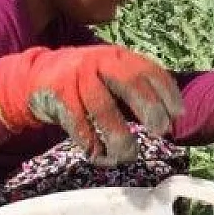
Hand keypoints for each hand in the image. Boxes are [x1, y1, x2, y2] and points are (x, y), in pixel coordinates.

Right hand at [0, 45, 182, 164]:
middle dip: (148, 107)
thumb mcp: (111, 76)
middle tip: (160, 131)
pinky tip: (101, 157)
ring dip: (118, 134)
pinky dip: (90, 143)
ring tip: (129, 155)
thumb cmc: (85, 81)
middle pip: (128, 83)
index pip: (148, 70)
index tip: (178, 116)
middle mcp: (99, 62)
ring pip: (102, 108)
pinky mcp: (58, 96)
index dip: (166, 92)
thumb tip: (171, 121)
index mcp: (118, 57)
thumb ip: (136, 92)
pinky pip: (77, 123)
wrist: (35, 77)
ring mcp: (76, 78)